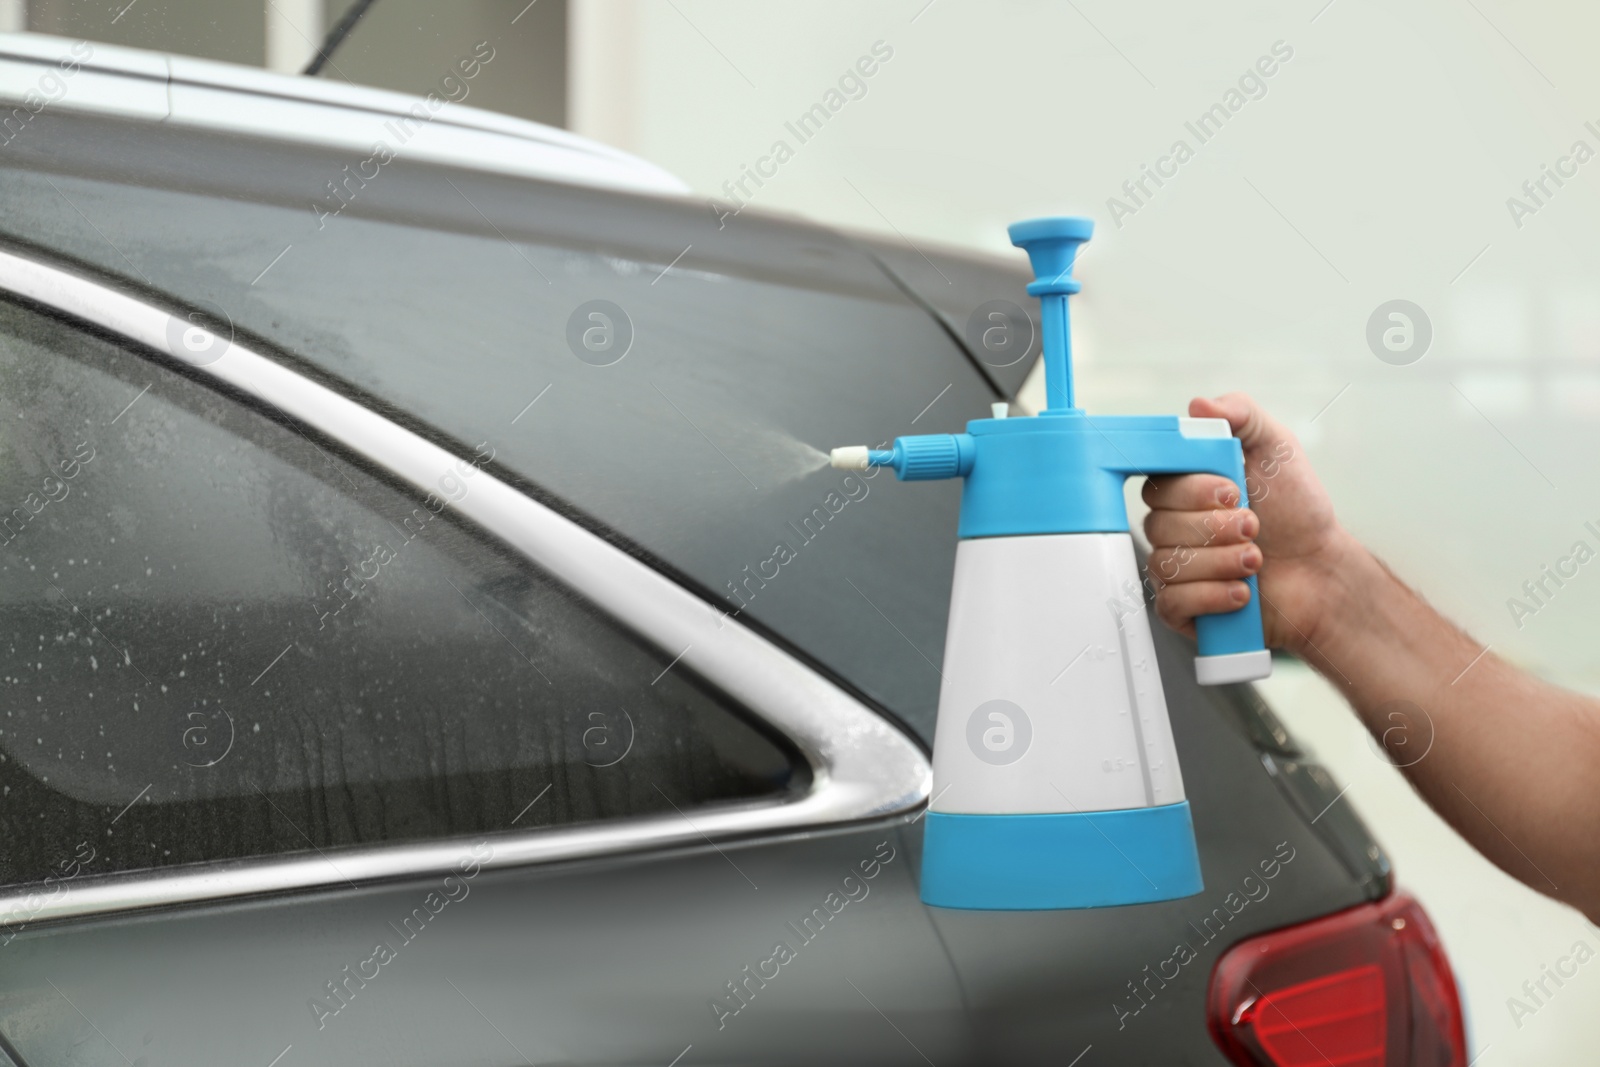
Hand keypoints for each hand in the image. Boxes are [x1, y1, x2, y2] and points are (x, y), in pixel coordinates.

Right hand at [1141, 393, 1353, 656]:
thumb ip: (1241, 416)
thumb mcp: (1276, 448)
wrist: (1321, 570)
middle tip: (1255, 526)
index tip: (1232, 490)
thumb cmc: (1296, 511)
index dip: (1191, 490)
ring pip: (1167, 564)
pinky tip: (1242, 592)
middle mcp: (1173, 527)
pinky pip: (1172, 602)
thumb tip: (1197, 405)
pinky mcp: (1182, 607)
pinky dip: (1211, 596)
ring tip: (1256, 560)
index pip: (1157, 484)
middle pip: (1159, 525)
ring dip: (1221, 562)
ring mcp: (1174, 568)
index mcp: (1184, 489)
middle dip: (1215, 528)